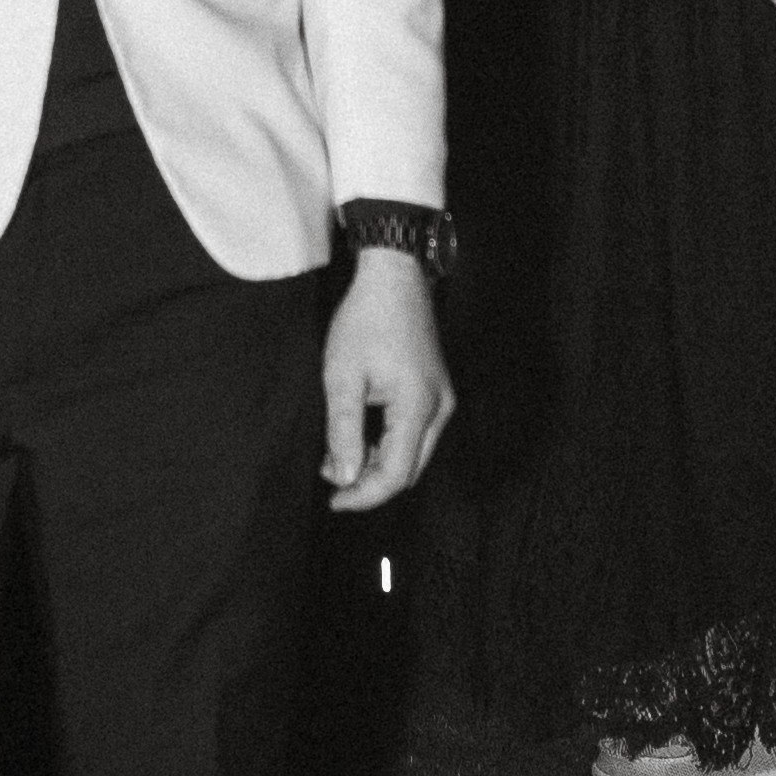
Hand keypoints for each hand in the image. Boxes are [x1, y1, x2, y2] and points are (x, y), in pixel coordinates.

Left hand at [320, 248, 453, 506]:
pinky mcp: (436, 390)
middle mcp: (440, 408)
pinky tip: (359, 436)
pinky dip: (388, 444)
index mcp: (419, 407)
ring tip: (338, 455)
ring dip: (378, 463)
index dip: (364, 495)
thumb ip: (344, 431)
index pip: (396, 474)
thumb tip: (344, 478)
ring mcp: (442, 399)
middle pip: (410, 470)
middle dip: (371, 482)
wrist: (394, 276)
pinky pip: (416, 433)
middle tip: (332, 479)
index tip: (333, 500)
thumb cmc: (365, 320)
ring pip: (413, 454)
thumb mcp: (343, 377)